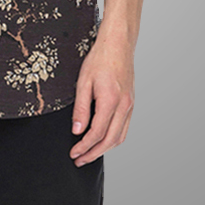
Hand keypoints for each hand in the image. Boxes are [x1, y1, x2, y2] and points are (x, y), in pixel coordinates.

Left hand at [70, 37, 134, 165]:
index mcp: (110, 101)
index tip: (73, 153)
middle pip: (109, 140)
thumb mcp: (83, 82)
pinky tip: (103, 140)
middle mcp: (124, 106)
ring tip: (89, 154)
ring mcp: (130, 105)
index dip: (84, 146)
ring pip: (119, 137)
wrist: (118, 44)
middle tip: (79, 160)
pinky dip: (113, 138)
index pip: (96, 133)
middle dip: (93, 153)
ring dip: (104, 149)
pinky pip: (124, 128)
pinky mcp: (131, 103)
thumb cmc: (99, 59)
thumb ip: (81, 108)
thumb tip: (77, 130)